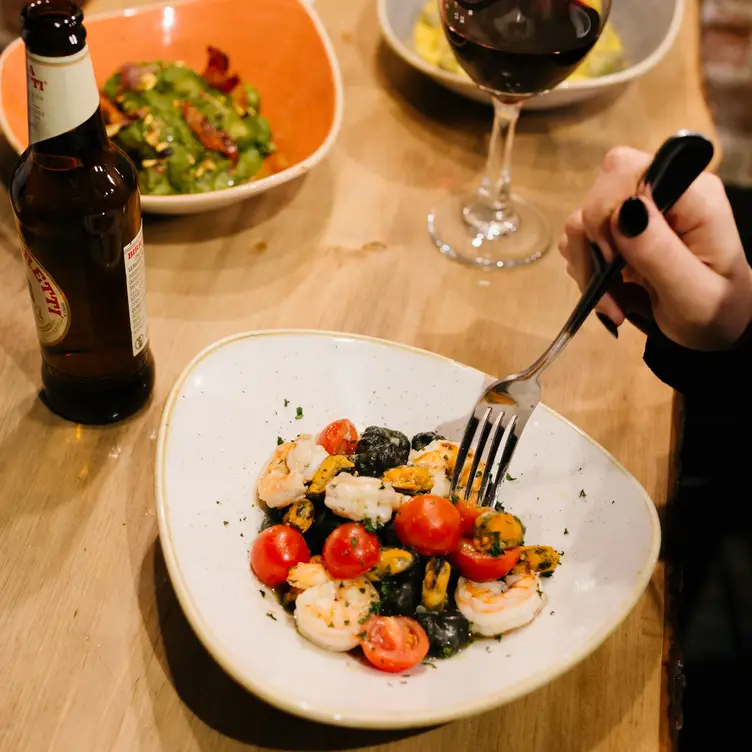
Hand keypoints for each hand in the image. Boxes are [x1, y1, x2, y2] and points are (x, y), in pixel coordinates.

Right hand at [558, 146, 751, 350]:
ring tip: (613, 302)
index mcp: (690, 195)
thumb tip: (623, 211)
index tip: (610, 259)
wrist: (715, 326)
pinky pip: (582, 242)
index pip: (625, 170)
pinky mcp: (620, 232)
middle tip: (609, 287)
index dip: (604, 211)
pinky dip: (587, 272)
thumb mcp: (692, 293)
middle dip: (590, 246)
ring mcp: (637, 212)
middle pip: (596, 195)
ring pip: (581, 222)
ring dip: (586, 266)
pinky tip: (610, 296)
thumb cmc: (715, 311)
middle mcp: (660, 193)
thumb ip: (659, 251)